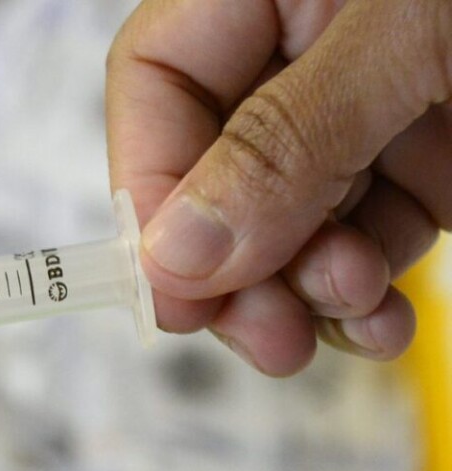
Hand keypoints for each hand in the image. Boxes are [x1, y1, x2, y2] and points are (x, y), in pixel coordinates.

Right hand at [108, 0, 449, 374]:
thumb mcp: (407, 34)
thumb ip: (288, 137)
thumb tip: (175, 253)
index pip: (156, 80)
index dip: (148, 188)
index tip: (173, 286)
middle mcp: (301, 49)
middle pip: (213, 173)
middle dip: (234, 269)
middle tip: (262, 334)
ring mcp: (366, 110)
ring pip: (289, 226)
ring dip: (305, 292)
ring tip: (350, 312)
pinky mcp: (425, 160)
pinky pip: (368, 241)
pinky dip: (366, 294)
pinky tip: (379, 320)